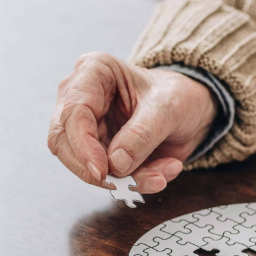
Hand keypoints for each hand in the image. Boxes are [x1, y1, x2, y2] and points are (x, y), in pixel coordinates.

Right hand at [48, 52, 217, 193]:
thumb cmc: (177, 95)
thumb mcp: (167, 108)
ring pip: (85, 165)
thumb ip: (142, 134)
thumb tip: (115, 163)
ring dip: (123, 180)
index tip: (103, 171)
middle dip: (98, 170)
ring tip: (160, 176)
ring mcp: (86, 127)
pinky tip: (162, 172)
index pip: (73, 112)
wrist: (190, 109)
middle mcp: (81, 98)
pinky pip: (106, 176)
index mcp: (93, 72)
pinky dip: (134, 181)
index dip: (83, 146)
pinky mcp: (97, 150)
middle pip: (65, 143)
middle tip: (130, 184)